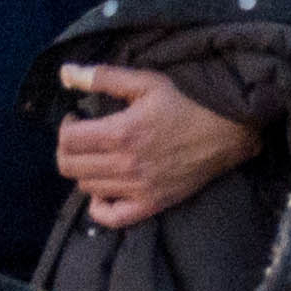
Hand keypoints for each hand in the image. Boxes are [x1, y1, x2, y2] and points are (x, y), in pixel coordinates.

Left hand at [51, 63, 259, 226]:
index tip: (76, 119)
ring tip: (96, 157)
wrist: (225, 131)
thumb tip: (65, 73)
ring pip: (86, 188)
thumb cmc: (185, 103)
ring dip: (83, 172)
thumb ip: (103, 77)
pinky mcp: (151, 204)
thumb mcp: (146, 81)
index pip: (68, 140)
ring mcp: (138, 188)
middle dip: (67, 150)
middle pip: (70, 167)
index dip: (64, 127)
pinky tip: (103, 190)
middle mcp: (125, 164)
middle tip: (80, 139)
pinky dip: (98, 207)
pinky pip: (112, 217)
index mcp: (120, 132)